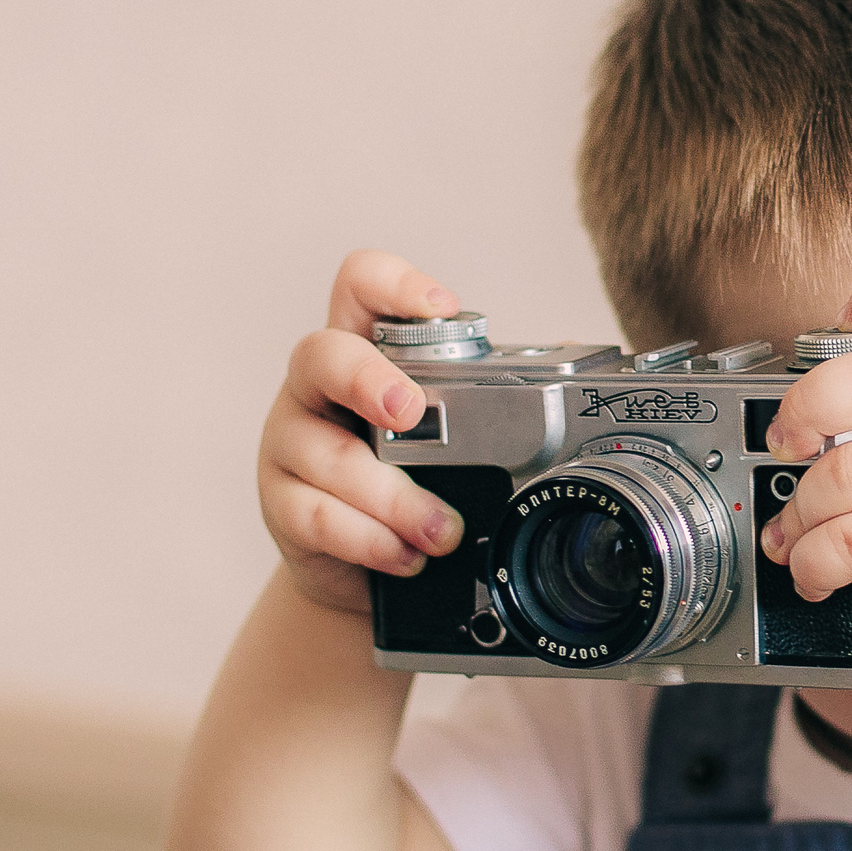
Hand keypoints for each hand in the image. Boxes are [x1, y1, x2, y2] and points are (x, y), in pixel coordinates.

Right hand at [258, 251, 470, 613]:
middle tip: (412, 412)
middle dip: (368, 380)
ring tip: (443, 530)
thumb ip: (495, 388)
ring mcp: (290, 444)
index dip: (394, 284)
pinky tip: (407, 555)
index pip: (360, 285)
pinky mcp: (281, 505)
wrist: (369, 566)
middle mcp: (317, 387)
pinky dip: (372, 540)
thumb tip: (570, 353)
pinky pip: (319, 516)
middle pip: (321, 355)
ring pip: (329, 455)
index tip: (442, 309)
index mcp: (362, 348)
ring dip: (394, 497)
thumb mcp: (453, 425)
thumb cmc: (418, 477)